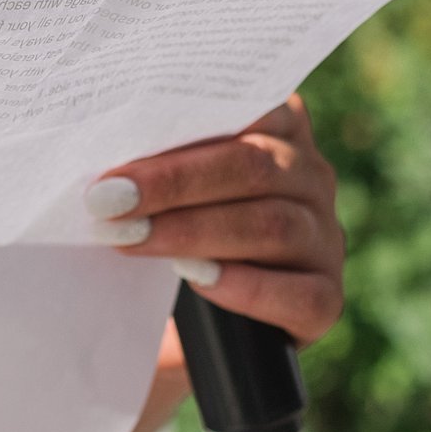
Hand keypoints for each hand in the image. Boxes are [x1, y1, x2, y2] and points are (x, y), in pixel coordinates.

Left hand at [85, 94, 344, 347]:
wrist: (179, 324)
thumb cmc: (161, 229)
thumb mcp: (158, 185)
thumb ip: (154, 151)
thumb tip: (105, 135)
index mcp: (277, 132)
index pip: (250, 107)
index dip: (186, 121)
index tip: (119, 136)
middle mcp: (310, 178)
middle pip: (254, 167)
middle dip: (173, 182)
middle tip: (107, 197)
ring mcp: (324, 238)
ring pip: (273, 225)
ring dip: (192, 232)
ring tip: (129, 238)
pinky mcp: (325, 298)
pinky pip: (300, 292)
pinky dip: (246, 286)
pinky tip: (196, 280)